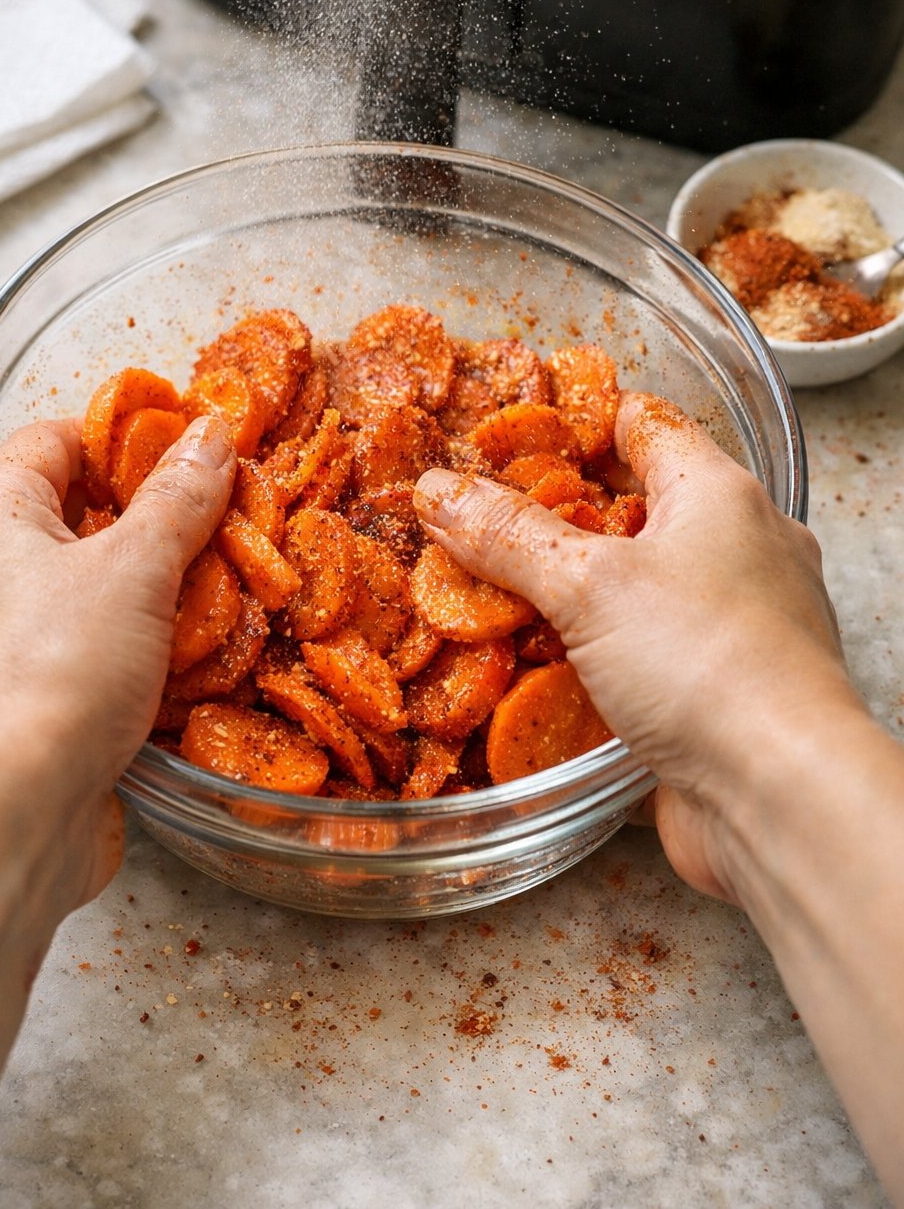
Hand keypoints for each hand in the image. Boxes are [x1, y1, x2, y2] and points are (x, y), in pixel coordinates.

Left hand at [0, 413, 234, 908]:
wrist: (2, 819)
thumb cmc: (55, 674)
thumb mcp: (136, 568)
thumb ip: (178, 497)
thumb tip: (210, 433)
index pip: (52, 440)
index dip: (123, 434)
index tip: (192, 448)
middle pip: (65, 517)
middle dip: (144, 521)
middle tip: (217, 526)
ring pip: (72, 592)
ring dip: (140, 593)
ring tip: (214, 597)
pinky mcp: (5, 707)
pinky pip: (71, 655)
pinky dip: (122, 652)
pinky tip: (177, 666)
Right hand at [414, 392, 862, 903]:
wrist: (781, 799)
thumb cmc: (710, 664)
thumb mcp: (590, 584)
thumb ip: (509, 536)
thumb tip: (437, 491)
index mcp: (719, 495)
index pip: (642, 424)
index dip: (571, 420)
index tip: (501, 433)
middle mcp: (736, 552)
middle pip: (630, 511)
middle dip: (551, 518)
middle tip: (473, 518)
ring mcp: (730, 627)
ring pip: (631, 593)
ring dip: (562, 599)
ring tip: (480, 596)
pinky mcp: (713, 695)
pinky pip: (637, 662)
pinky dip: (584, 665)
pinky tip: (525, 676)